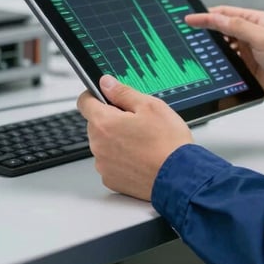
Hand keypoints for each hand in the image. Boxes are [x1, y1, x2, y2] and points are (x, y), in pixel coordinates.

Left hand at [77, 74, 192, 200]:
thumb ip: (123, 92)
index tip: (106, 94)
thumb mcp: (150, 106)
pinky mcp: (112, 180)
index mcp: (104, 123)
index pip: (85, 101)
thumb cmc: (167, 142)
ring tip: (144, 141)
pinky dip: (122, 158)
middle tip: (138, 120)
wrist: (179, 177)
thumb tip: (106, 83)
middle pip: (96, 124)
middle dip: (112, 118)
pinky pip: (111, 162)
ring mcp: (104, 166)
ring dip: (117, 139)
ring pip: (104, 143)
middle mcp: (98, 146)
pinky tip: (142, 156)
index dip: (95, 94)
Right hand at [185, 5, 263, 108]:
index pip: (225, 13)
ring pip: (222, 48)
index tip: (190, 19)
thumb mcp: (263, 38)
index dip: (206, 15)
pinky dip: (218, 64)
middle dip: (205, 31)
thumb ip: (238, 27)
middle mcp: (250, 35)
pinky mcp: (246, 69)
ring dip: (211, 49)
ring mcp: (247, 53)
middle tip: (187, 34)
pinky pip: (227, 64)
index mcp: (255, 21)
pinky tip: (210, 65)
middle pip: (221, 30)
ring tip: (195, 49)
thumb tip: (215, 17)